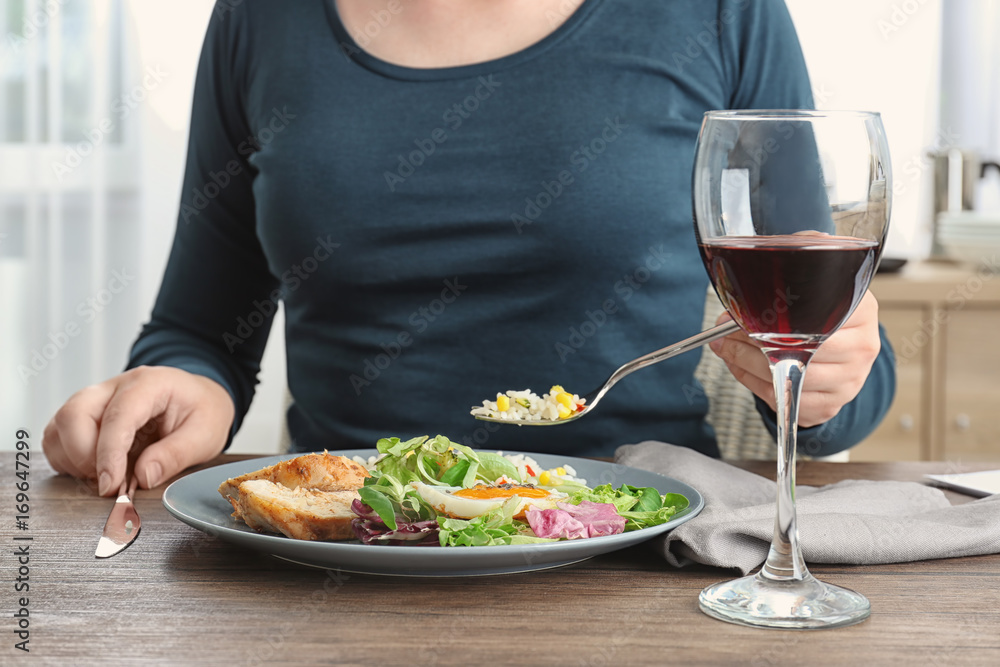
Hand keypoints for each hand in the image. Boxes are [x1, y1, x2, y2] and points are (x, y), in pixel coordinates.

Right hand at [42, 366, 235, 495]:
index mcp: (149, 384)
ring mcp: (96, 400)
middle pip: (74, 414)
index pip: (117, 416)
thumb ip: (176, 455)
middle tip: (111, 482)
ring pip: (60, 426)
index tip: (110, 486)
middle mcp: (115, 387)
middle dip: (84, 456)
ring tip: (107, 476)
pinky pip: (58, 437)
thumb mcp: (205, 434)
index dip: (108, 454)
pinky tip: (97, 470)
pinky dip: (69, 460)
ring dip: (74, 460)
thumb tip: (144, 477)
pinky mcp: (85, 416)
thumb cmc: (203, 412)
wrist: (199, 399)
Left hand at [708, 290, 881, 427]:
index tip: (742, 318)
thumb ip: (773, 302)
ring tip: (728, 350)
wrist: (841, 349)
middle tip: (725, 337)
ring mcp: (850, 380)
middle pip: (797, 350)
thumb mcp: (806, 300)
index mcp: (860, 311)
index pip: (813, 317)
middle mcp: (861, 347)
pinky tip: (744, 369)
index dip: (772, 319)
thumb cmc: (818, 321)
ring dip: (746, 365)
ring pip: (786, 378)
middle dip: (750, 345)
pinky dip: (755, 385)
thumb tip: (728, 319)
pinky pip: (784, 400)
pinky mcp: (831, 404)